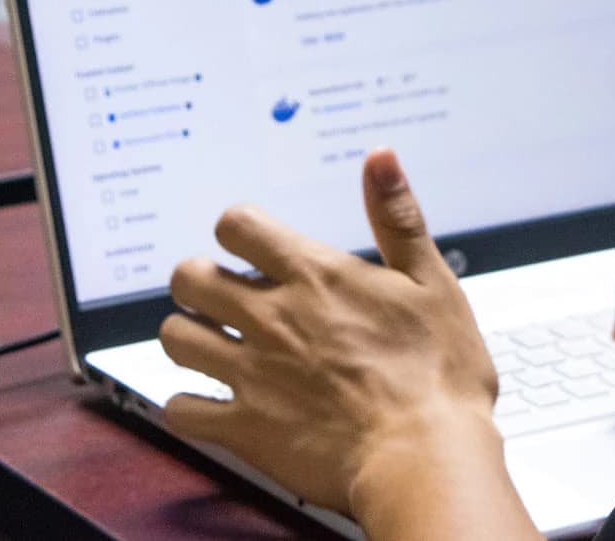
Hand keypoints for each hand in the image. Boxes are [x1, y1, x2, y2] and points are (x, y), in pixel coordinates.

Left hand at [158, 151, 519, 533]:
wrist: (426, 457)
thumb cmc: (439, 374)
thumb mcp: (431, 281)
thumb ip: (398, 217)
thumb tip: (381, 158)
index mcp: (314, 277)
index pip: (236, 226)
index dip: (237, 231)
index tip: (250, 246)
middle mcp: (272, 318)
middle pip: (190, 277)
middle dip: (200, 280)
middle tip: (222, 295)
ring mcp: (252, 374)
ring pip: (176, 338)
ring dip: (189, 336)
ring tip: (212, 344)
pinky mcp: (245, 428)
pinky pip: (182, 411)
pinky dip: (188, 406)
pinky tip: (209, 403)